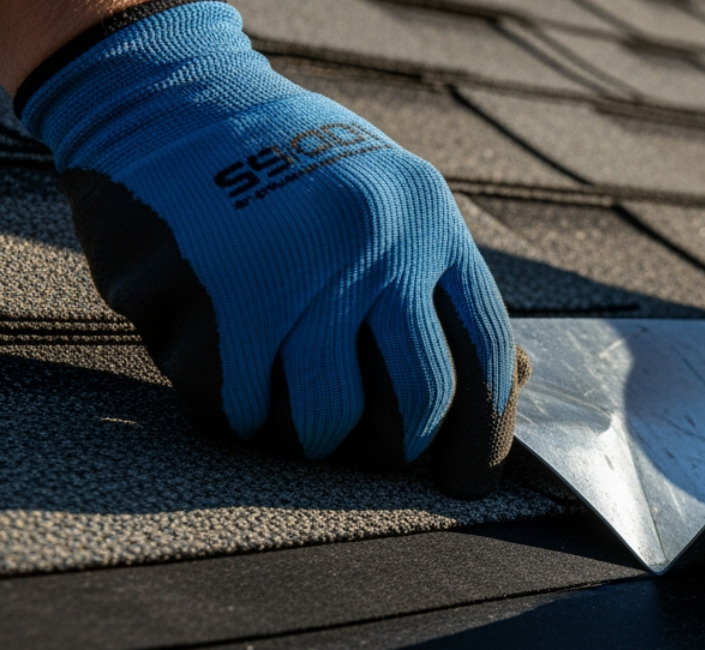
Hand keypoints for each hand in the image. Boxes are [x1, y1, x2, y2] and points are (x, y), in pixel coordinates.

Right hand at [17, 0, 527, 497]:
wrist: (173, 102)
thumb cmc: (300, 172)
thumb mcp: (397, 201)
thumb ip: (449, 286)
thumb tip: (516, 388)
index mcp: (431, 220)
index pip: (490, 355)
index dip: (486, 435)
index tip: (467, 477)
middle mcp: (376, 243)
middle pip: (420, 398)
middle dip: (400, 449)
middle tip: (378, 456)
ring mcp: (299, 270)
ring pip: (329, 418)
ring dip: (316, 443)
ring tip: (303, 425)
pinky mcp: (221, 299)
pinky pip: (246, 410)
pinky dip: (246, 421)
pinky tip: (242, 395)